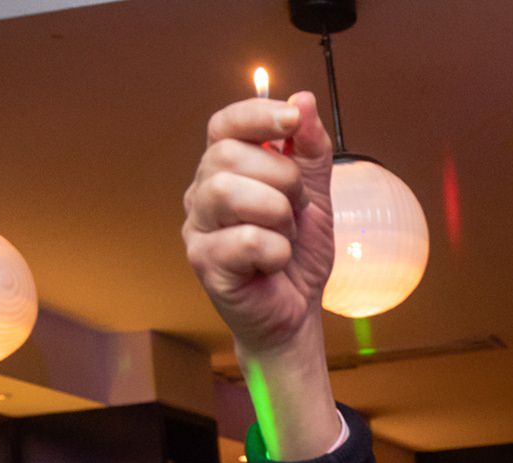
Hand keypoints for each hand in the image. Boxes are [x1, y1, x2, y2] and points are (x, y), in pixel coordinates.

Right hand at [182, 91, 335, 359]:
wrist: (297, 313)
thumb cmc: (297, 254)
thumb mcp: (315, 195)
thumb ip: (310, 150)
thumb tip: (302, 100)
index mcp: (225, 170)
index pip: (225, 124)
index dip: (257, 114)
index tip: (292, 121)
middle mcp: (202, 193)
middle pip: (226, 154)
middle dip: (279, 177)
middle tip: (297, 208)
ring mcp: (198, 228)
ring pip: (228, 191)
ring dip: (276, 212)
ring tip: (286, 235)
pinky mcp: (204, 262)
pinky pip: (244, 239)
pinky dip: (276, 250)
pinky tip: (276, 263)